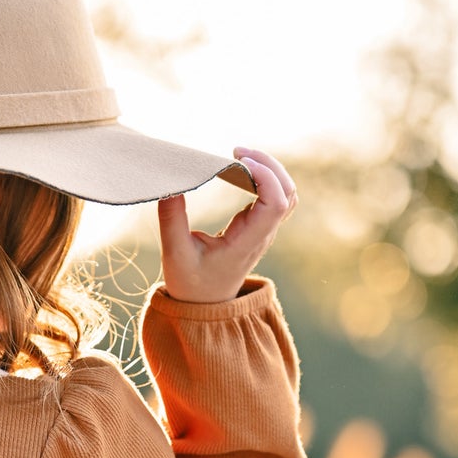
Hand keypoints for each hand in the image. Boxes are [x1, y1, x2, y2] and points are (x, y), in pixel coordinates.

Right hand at [156, 146, 296, 302]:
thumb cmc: (189, 284)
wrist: (204, 306)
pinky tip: (241, 170)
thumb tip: (170, 185)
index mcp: (246, 243)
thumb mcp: (174, 254)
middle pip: (287, 193)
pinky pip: (274, 197)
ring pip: (285, 193)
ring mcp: (263, 231)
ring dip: (269, 169)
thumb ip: (172, 220)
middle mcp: (261, 236)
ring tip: (239, 156)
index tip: (237, 161)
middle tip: (237, 151)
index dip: (265, 177)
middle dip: (268, 165)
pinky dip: (264, 178)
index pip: (275, 205)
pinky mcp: (258, 227)